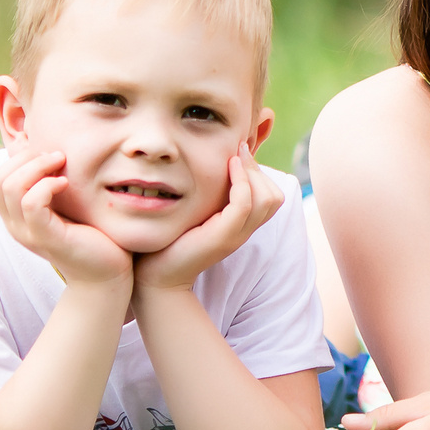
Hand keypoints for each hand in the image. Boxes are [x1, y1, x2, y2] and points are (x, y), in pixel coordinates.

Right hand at [0, 148, 132, 288]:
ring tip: (61, 165)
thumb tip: (50, 150)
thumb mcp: (65, 204)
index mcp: (16, 216)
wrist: (105, 273)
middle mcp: (15, 225)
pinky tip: (65, 183)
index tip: (48, 154)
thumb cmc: (90, 234)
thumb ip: (51, 184)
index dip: (18, 158)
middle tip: (56, 156)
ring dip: (37, 167)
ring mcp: (28, 234)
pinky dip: (46, 186)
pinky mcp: (46, 239)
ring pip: (11, 188)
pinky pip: (32, 204)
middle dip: (26, 158)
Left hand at [136, 143, 283, 290]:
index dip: (259, 172)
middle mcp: (243, 232)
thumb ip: (208, 196)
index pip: (270, 196)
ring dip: (252, 172)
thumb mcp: (196, 213)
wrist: (155, 277)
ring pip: (266, 199)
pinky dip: (241, 181)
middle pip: (274, 196)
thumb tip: (210, 165)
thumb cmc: (170, 241)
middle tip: (238, 152)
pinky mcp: (222, 237)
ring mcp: (235, 236)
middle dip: (259, 169)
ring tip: (234, 158)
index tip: (239, 153)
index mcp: (240, 227)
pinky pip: (244, 204)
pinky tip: (228, 166)